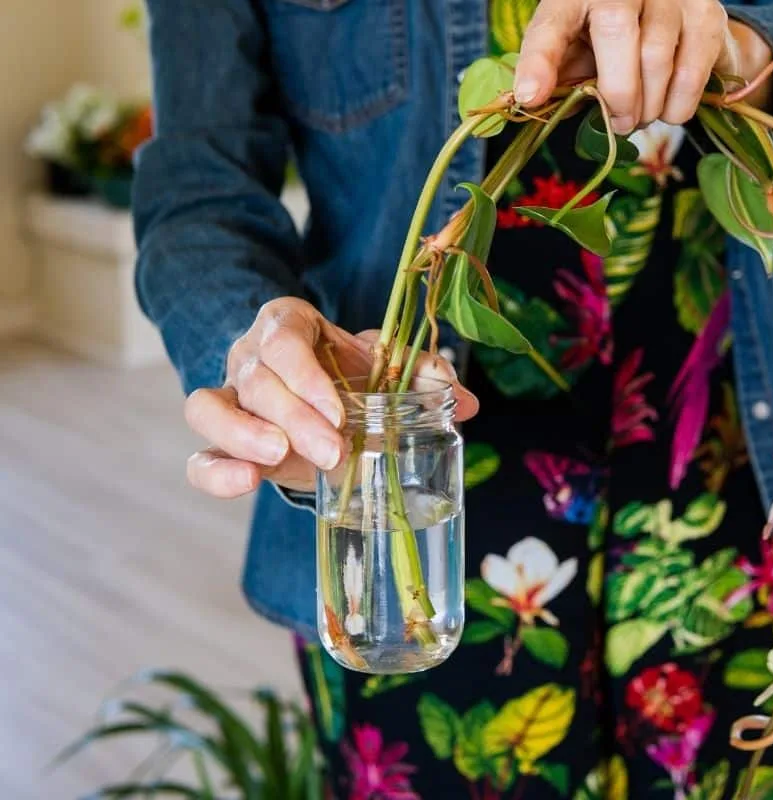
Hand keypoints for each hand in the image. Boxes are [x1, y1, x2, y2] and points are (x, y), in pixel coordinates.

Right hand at [184, 297, 479, 498]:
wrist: (317, 391)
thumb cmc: (350, 372)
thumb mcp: (384, 364)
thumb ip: (421, 374)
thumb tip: (464, 400)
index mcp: (288, 326)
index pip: (283, 339)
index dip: (306, 375)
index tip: (338, 410)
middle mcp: (249, 357)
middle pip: (257, 381)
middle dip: (295, 418)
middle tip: (334, 450)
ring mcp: (228, 398)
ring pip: (209, 408)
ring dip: (243, 436)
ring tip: (279, 458)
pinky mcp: (220, 443)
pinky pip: (198, 457)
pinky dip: (215, 473)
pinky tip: (245, 482)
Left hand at [513, 0, 772, 134]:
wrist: (671, 13)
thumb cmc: (611, 39)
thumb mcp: (578, 50)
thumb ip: (561, 73)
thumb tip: (539, 104)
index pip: (553, 24)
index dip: (539, 62)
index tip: (530, 96)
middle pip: (617, 36)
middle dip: (618, 94)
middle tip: (620, 124)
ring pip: (657, 58)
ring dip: (650, 105)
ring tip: (644, 117)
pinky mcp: (707, 13)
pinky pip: (693, 70)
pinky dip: (680, 103)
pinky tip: (671, 111)